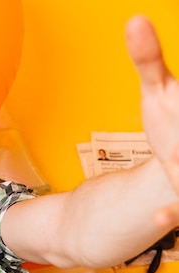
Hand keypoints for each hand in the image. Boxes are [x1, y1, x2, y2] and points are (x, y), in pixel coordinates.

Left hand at [126, 16, 178, 226]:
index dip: (177, 110)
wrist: (174, 157)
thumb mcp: (160, 91)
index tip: (171, 119)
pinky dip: (173, 211)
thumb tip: (134, 20)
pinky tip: (159, 216)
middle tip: (173, 147)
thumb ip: (149, 59)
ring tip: (167, 193)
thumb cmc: (172, 121)